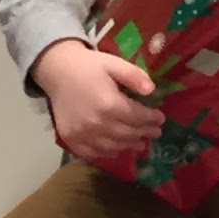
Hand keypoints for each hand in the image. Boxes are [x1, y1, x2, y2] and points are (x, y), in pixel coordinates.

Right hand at [32, 38, 164, 159]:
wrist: (57, 71)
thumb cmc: (88, 66)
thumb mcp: (114, 63)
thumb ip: (134, 76)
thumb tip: (152, 90)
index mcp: (109, 104)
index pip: (138, 117)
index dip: (152, 119)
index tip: (161, 119)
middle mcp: (96, 123)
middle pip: (127, 134)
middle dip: (144, 133)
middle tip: (155, 133)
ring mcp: (82, 133)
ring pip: (112, 146)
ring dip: (128, 146)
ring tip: (139, 143)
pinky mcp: (70, 138)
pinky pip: (91, 153)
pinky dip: (106, 153)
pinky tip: (115, 150)